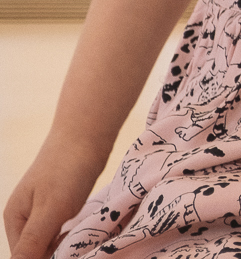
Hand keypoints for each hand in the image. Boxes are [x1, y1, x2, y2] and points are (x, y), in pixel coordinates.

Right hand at [4, 141, 100, 258]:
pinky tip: (86, 230)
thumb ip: (33, 240)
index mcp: (15, 219)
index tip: (69, 255)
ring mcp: (43, 207)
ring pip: (52, 240)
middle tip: (80, 247)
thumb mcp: (51, 209)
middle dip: (57, 253)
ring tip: (83, 241)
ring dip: (66, 245)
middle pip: (37, 251)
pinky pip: (63, 227)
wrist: (88, 131)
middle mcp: (25, 216)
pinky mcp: (62, 201)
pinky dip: (73, 233)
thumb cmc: (68, 169)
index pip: (24, 257)